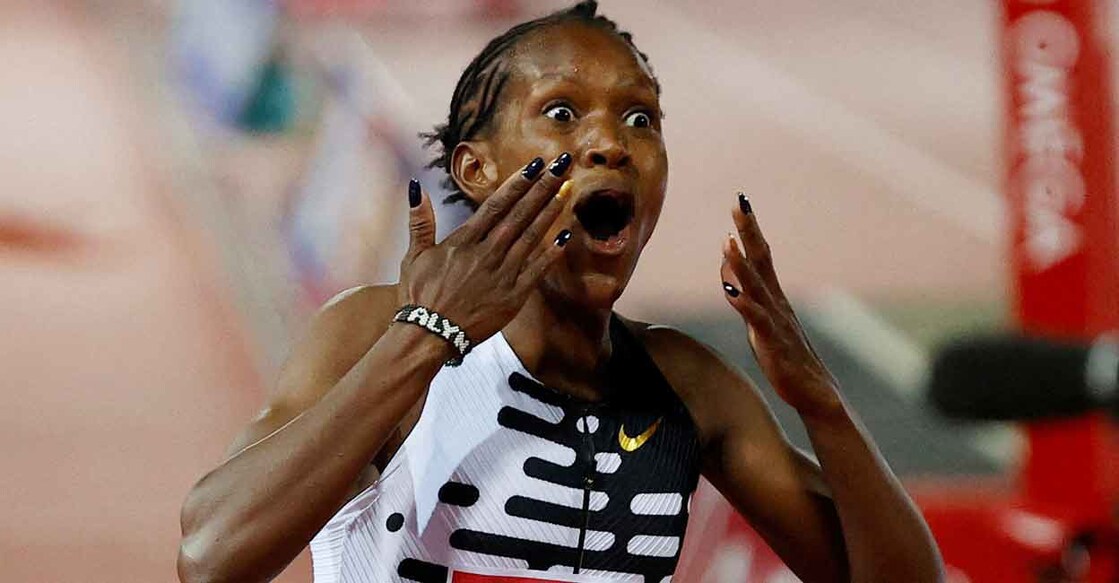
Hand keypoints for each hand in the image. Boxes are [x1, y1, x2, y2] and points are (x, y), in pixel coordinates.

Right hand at [398, 153, 573, 345]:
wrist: (428, 336)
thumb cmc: (419, 296)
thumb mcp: (414, 256)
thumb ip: (420, 221)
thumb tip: (417, 187)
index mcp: (464, 241)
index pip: (497, 205)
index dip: (518, 183)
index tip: (536, 165)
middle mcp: (486, 253)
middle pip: (520, 215)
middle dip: (542, 188)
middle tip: (561, 167)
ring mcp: (502, 274)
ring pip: (531, 237)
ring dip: (550, 213)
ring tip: (567, 191)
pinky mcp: (513, 297)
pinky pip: (537, 270)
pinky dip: (552, 253)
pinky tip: (566, 236)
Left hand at [720, 194, 842, 418]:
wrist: (817, 394)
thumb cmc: (787, 358)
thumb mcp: (761, 321)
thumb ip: (746, 294)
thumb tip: (728, 270)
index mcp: (774, 297)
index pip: (761, 256)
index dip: (750, 230)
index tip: (741, 203)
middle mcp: (776, 303)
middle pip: (761, 260)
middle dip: (749, 231)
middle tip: (739, 203)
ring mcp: (775, 321)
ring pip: (756, 286)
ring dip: (742, 263)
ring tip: (728, 240)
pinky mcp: (771, 342)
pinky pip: (757, 320)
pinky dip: (744, 304)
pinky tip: (730, 291)